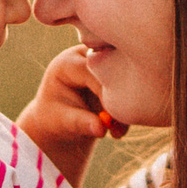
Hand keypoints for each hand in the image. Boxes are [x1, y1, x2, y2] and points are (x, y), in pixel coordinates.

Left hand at [17, 45, 124, 186]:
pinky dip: (127, 107)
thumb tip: (101, 129)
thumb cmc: (56, 118)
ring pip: (125, 77)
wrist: (62, 118)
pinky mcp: (116, 71)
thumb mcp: (61, 123)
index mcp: (68, 62)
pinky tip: (119, 128)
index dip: (105, 91)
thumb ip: (79, 123)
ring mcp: (104, 60)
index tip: (112, 118)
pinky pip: (130, 85)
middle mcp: (87, 55)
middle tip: (119, 127)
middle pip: (113, 68)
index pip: (93, 70)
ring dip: (125, 104)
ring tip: (117, 132)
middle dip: (119, 97)